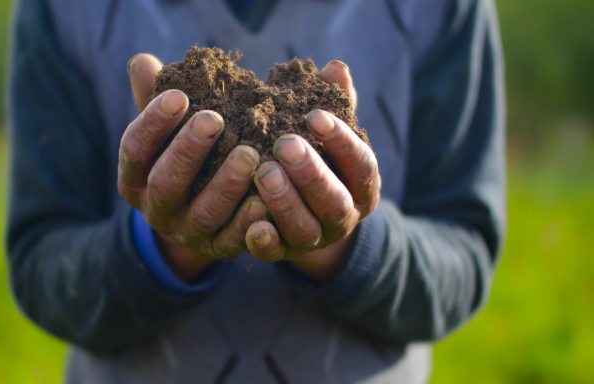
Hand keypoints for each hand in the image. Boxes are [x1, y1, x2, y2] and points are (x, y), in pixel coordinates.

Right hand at [119, 54, 266, 280]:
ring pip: (204, 212)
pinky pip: (233, 239)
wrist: (196, 212)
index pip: (135, 149)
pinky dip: (249, 221)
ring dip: (225, 185)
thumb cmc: (183, 154)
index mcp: (135, 176)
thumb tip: (143, 62)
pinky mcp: (218, 248)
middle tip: (214, 120)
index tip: (180, 96)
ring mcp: (187, 232)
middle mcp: (155, 209)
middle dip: (188, 151)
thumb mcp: (167, 129)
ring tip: (250, 155)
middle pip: (166, 183)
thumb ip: (155, 98)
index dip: (153, 123)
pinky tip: (267, 199)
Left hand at [245, 61, 380, 280]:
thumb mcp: (327, 131)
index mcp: (361, 186)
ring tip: (264, 172)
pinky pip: (274, 253)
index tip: (315, 116)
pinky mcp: (281, 252)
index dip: (342, 143)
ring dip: (285, 202)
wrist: (301, 206)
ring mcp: (312, 239)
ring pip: (305, 229)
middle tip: (284, 145)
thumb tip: (336, 68)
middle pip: (334, 201)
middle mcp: (342, 217)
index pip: (361, 165)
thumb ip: (334, 104)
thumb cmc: (316, 154)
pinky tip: (252, 223)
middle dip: (311, 174)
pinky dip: (264, 241)